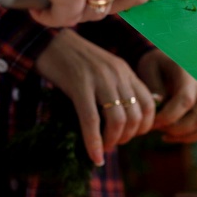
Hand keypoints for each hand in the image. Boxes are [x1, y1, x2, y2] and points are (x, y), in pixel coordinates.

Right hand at [35, 29, 156, 165]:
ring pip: (117, 120)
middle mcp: (117, 75)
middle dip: (127, 137)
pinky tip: (95, 156)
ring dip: (113, 141)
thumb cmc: (74, 59)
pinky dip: (94, 142)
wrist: (47, 40)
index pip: (150, 104)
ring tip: (104, 147)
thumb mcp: (104, 70)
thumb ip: (118, 87)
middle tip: (114, 143)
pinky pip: (91, 120)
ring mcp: (99, 79)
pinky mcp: (79, 85)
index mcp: (126, 71)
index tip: (132, 135)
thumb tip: (128, 116)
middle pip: (135, 116)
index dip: (145, 126)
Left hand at [136, 49, 196, 148]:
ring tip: (168, 136)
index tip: (153, 123)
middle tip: (159, 129)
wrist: (170, 57)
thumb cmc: (157, 64)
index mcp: (188, 75)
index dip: (169, 117)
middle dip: (178, 130)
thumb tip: (159, 103)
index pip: (185, 100)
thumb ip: (153, 86)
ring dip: (190, 136)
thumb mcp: (149, 67)